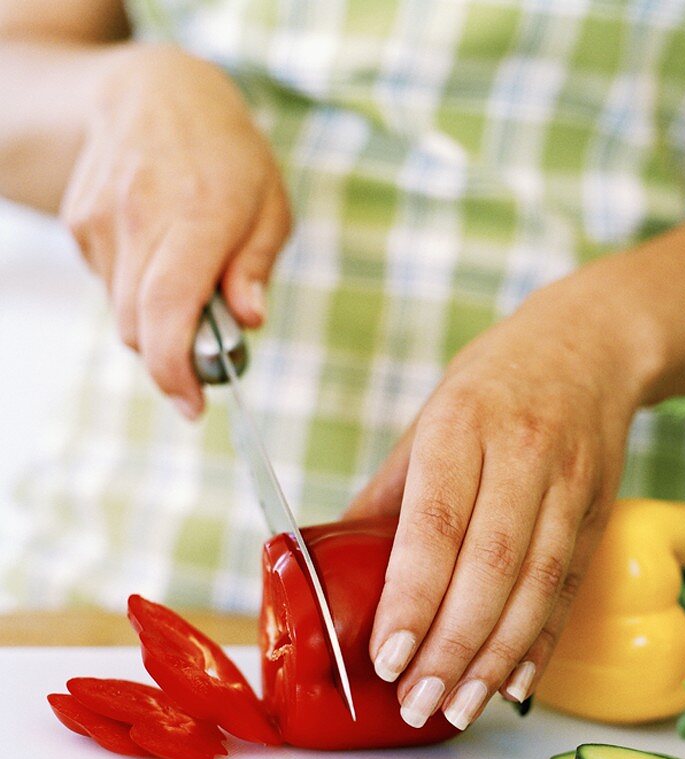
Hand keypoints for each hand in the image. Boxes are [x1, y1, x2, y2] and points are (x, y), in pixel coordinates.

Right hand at [60, 44, 291, 417]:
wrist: (155, 92)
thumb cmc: (229, 155)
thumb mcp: (271, 205)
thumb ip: (256, 267)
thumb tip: (248, 322)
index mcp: (197, 214)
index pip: (169, 309)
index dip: (176, 369)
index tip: (193, 405)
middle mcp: (140, 218)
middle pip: (140, 327)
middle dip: (173, 358)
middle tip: (207, 353)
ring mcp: (101, 221)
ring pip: (123, 314)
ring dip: (157, 322)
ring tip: (188, 278)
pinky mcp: (79, 225)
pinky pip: (109, 288)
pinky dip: (137, 293)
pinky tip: (158, 254)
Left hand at [344, 277, 648, 730]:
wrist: (590, 347)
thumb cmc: (490, 385)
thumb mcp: (426, 422)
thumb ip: (386, 497)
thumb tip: (327, 568)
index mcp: (461, 426)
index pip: (437, 524)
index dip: (413, 597)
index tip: (388, 657)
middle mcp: (521, 456)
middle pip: (491, 567)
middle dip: (453, 646)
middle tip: (419, 702)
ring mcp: (569, 486)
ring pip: (536, 587)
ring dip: (496, 659)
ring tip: (459, 708)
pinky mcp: (599, 513)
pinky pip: (569, 589)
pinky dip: (541, 643)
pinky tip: (512, 683)